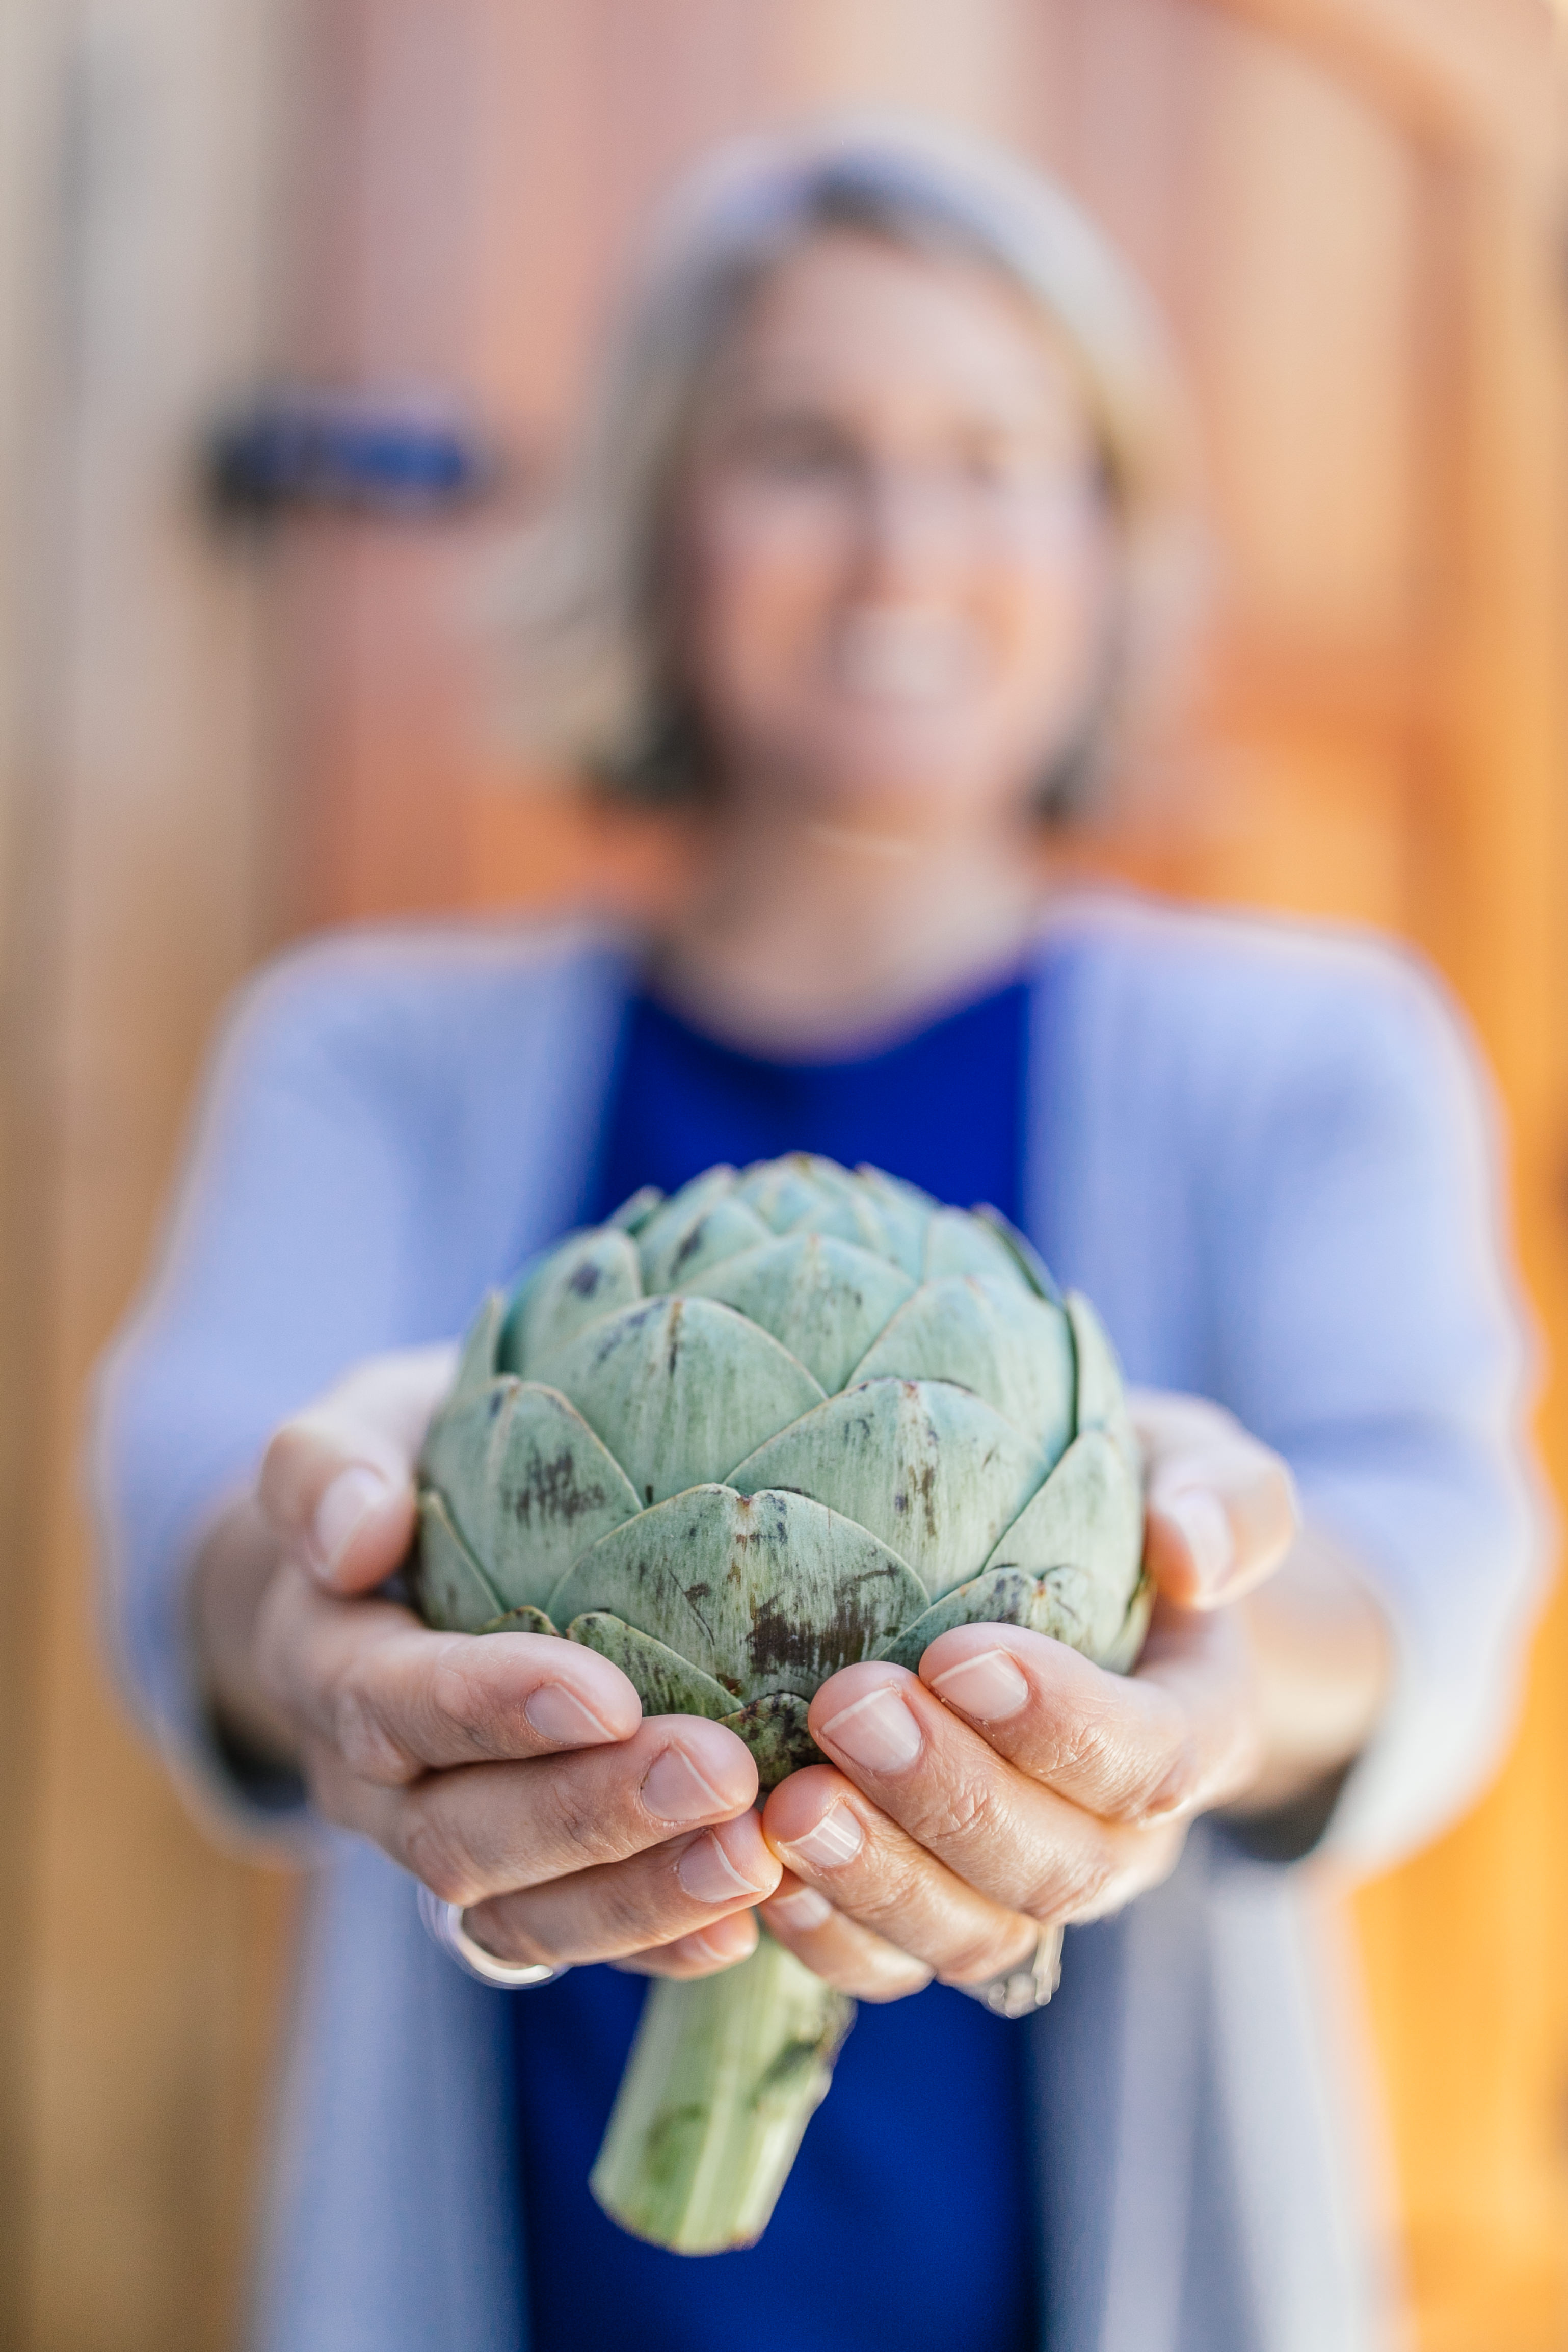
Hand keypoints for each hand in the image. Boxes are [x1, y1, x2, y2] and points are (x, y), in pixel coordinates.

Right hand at [194, 1349, 780, 1979]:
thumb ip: (330, 1464)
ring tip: (754, 1861)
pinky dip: (656, 1942)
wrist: (391, 1558)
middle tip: (723, 1775)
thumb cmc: (407, 1463)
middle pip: (461, 1833)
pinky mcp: (515, 1883)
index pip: (394, 1703)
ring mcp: (441, 1845)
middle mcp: (372, 1781)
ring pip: (519, 1912)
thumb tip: (354, 1535)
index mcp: (329, 1661)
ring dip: (637, 1897)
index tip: (607, 1695)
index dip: (492, 1708)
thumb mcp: (363, 1426)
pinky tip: (751, 1921)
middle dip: (592, 1813)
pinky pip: (571, 1938)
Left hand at [754, 1393, 1339, 2000]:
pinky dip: (834, 1937)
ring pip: (976, 1934)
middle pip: (1057, 1865)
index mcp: (1199, 1728)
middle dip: (948, 1798)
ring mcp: (1032, 1888)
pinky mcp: (946, 1912)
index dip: (1061, 1723)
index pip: (1151, 1758)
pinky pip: (899, 1963)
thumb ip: (1224, 1500)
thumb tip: (1190, 1552)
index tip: (958, 1654)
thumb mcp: (1200, 1470)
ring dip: (880, 1880)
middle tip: (849, 1709)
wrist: (1090, 1584)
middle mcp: (1126, 1836)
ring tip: (790, 1809)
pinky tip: (763, 1875)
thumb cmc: (1134, 1508)